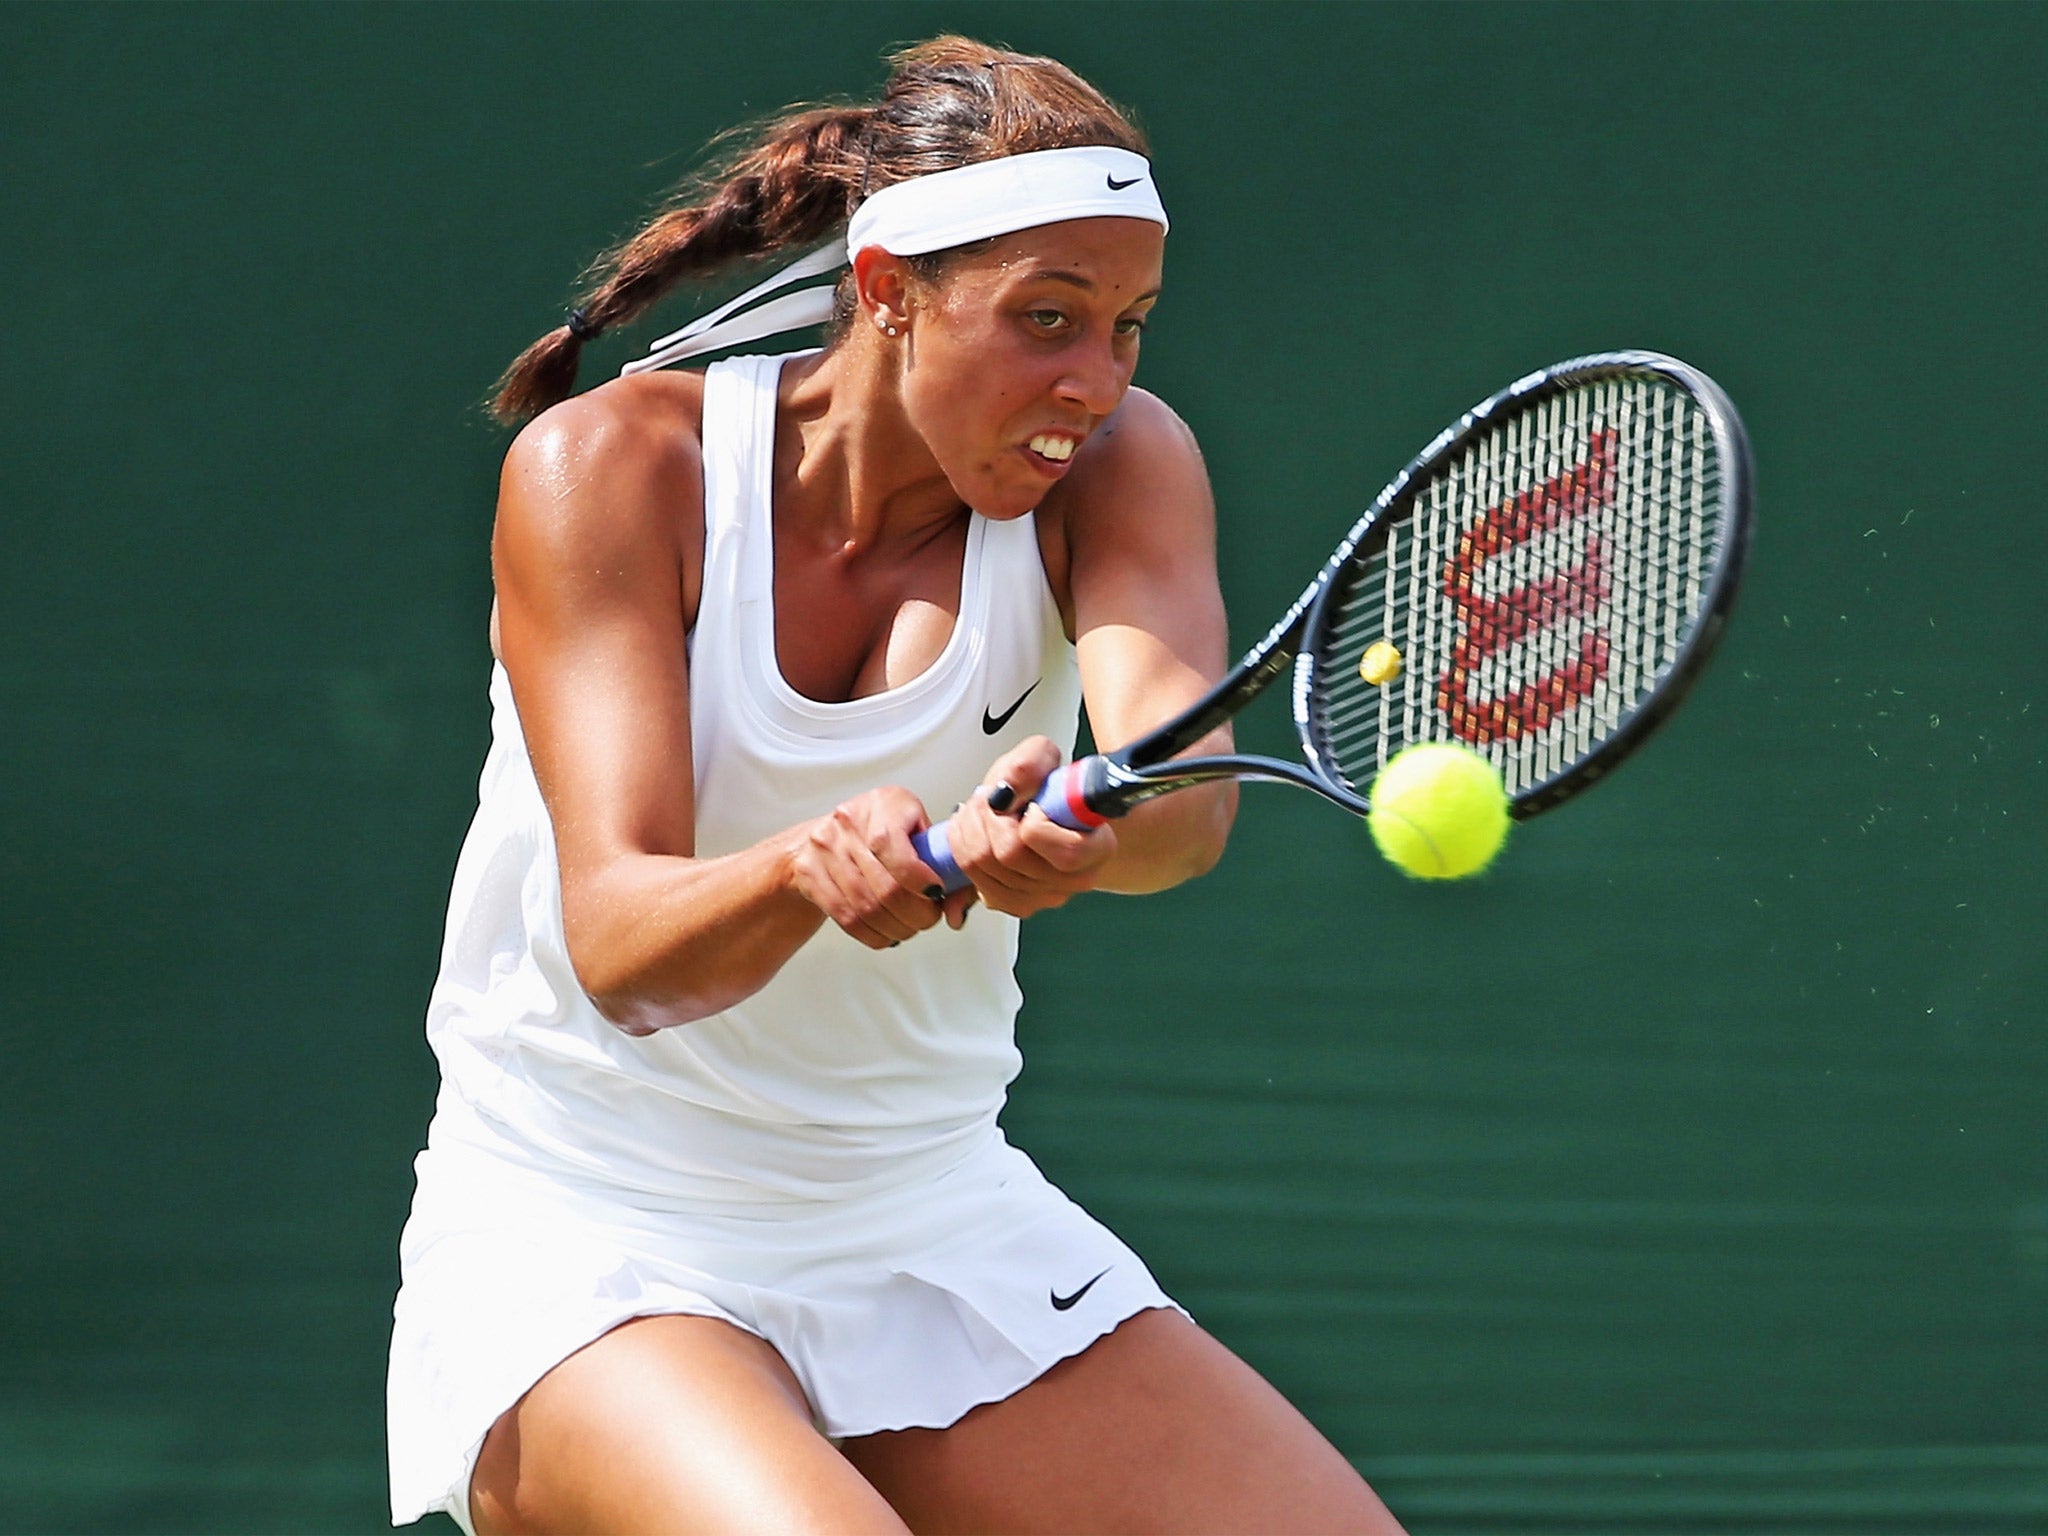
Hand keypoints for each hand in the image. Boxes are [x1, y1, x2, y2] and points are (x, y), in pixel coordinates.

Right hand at [789, 786, 950, 949]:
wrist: (827, 835)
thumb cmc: (884, 831)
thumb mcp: (917, 830)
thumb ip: (944, 864)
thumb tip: (957, 912)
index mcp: (884, 803)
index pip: (892, 846)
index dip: (918, 879)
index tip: (936, 894)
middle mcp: (849, 821)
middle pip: (884, 886)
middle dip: (915, 914)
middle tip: (928, 919)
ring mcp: (825, 847)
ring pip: (866, 907)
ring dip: (896, 928)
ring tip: (909, 928)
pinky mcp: (809, 874)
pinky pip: (847, 919)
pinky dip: (874, 934)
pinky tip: (888, 933)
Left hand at [943, 736, 1118, 917]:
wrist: (1043, 810)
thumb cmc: (1049, 789)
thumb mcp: (1043, 758)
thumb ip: (1029, 765)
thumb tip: (1005, 791)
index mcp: (1097, 848)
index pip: (1061, 849)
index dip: (1033, 821)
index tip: (1031, 803)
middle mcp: (1073, 880)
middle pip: (1009, 856)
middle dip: (986, 816)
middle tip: (989, 797)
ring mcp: (1043, 897)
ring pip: (984, 867)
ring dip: (969, 829)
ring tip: (979, 809)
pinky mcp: (1014, 903)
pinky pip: (973, 881)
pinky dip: (963, 850)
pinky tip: (973, 832)